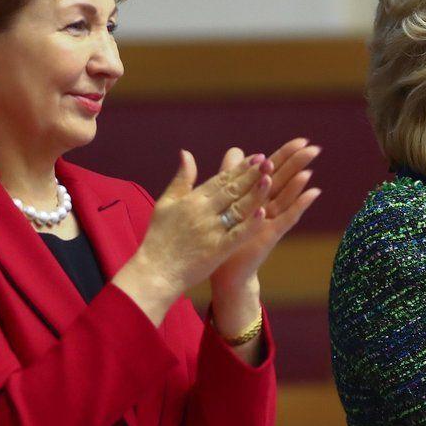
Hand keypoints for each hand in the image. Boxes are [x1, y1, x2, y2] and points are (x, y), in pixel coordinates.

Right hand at [111, 150, 273, 320]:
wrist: (155, 272)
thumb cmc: (158, 238)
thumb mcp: (165, 203)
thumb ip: (180, 179)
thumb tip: (186, 153)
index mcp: (192, 200)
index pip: (221, 180)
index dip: (240, 168)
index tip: (256, 157)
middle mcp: (202, 212)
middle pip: (232, 190)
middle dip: (252, 175)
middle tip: (269, 162)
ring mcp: (211, 231)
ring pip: (238, 208)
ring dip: (255, 193)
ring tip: (270, 179)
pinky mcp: (217, 250)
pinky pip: (237, 234)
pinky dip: (250, 224)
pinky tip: (263, 212)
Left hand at [209, 137, 322, 299]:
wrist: (224, 269)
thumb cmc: (224, 235)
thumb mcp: (224, 201)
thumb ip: (230, 174)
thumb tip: (237, 149)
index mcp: (255, 196)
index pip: (272, 170)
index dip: (286, 154)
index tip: (302, 139)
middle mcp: (266, 206)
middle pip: (284, 180)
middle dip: (298, 164)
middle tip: (315, 147)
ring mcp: (269, 221)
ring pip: (286, 197)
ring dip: (298, 183)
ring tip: (310, 167)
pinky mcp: (269, 235)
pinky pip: (286, 218)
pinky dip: (299, 206)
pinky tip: (313, 193)